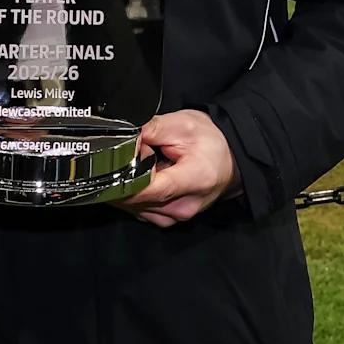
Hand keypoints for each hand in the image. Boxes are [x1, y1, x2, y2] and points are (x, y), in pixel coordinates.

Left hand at [115, 109, 237, 227]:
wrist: (229, 161)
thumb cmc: (210, 143)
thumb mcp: (183, 124)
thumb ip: (151, 128)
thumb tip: (125, 136)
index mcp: (194, 180)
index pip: (150, 189)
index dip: (125, 178)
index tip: (114, 163)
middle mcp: (184, 206)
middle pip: (136, 198)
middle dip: (125, 176)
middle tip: (134, 154)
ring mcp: (176, 216)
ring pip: (133, 206)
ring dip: (129, 186)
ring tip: (144, 165)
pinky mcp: (168, 219)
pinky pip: (139, 209)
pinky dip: (135, 194)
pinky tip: (145, 179)